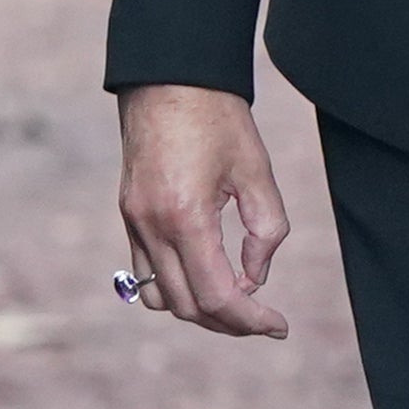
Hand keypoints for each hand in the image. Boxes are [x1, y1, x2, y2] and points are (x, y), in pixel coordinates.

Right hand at [112, 84, 293, 340]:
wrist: (169, 82)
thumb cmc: (219, 120)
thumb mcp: (257, 171)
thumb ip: (265, 229)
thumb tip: (256, 280)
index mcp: (186, 219)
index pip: (218, 295)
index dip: (251, 319)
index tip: (279, 326)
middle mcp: (151, 229)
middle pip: (187, 306)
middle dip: (229, 322)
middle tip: (266, 321)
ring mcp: (133, 225)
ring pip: (161, 297)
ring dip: (199, 310)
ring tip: (239, 304)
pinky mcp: (129, 217)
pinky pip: (145, 272)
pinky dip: (176, 288)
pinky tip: (208, 276)